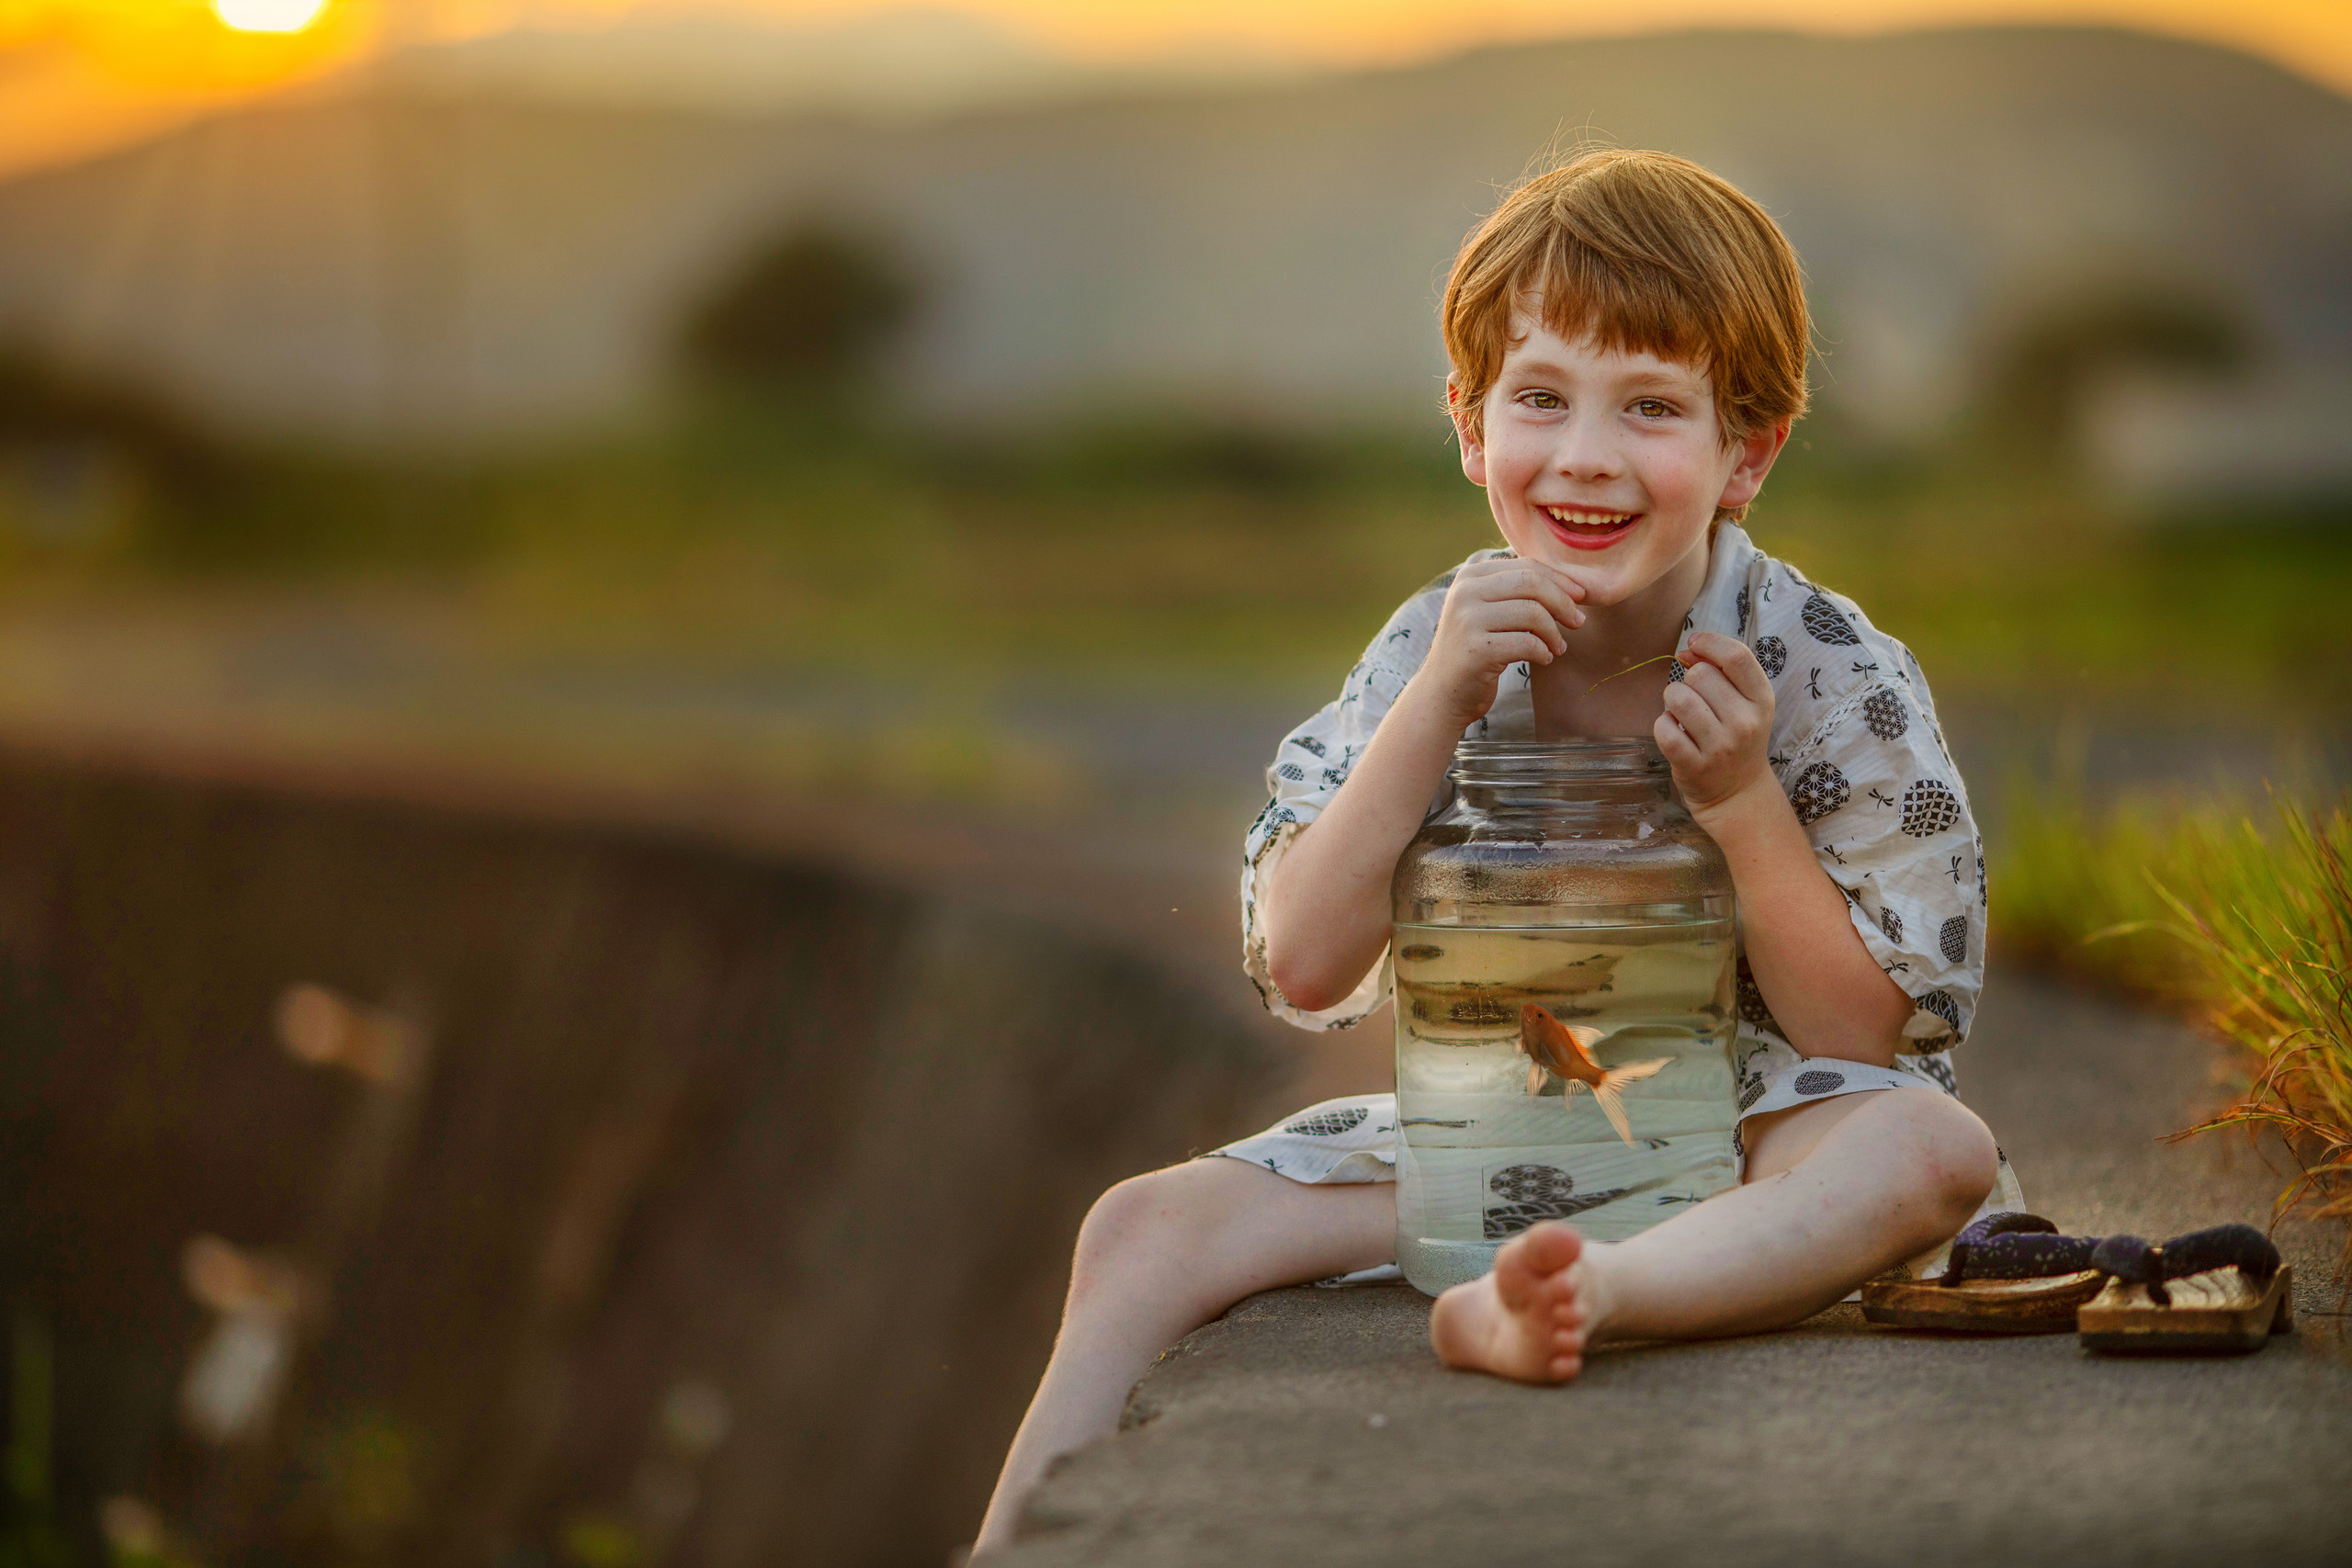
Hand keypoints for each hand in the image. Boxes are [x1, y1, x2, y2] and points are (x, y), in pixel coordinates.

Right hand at [1418, 557, 1586, 725]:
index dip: (1560, 580)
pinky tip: (1544, 659)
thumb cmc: (1476, 649)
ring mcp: (1467, 621)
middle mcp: (1465, 593)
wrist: (1442, 692)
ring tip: (1558, 647)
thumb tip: (1572, 584)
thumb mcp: (1489, 610)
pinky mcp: (1476, 650)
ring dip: (1554, 633)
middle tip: (1578, 622)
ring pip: (1533, 613)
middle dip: (1563, 602)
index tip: (1580, 597)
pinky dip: (1544, 652)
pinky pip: (1528, 644)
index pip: (1526, 566)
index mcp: (1470, 576)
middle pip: (1532, 583)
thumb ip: (1516, 590)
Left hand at [1654, 632, 1775, 819]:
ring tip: (1681, 714)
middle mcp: (1745, 722)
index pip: (1737, 656)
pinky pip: (1664, 728)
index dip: (1709, 642)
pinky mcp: (1694, 766)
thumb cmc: (1736, 738)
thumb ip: (1721, 671)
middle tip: (1694, 698)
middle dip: (1688, 679)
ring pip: (1678, 697)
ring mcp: (1720, 746)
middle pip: (1700, 674)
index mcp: (1762, 700)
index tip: (1693, 645)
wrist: (1738, 793)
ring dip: (1672, 700)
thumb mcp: (1744, 704)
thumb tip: (1688, 649)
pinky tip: (1673, 732)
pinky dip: (1662, 725)